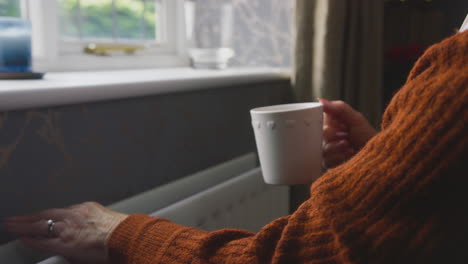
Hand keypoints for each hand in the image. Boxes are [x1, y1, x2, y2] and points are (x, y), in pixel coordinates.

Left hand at [4, 202, 127, 263]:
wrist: (125, 235)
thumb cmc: (124, 231)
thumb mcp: (111, 219)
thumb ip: (99, 221)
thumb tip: (98, 229)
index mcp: (88, 209)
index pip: (63, 211)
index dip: (50, 215)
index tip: (45, 216)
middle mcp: (75, 215)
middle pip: (47, 214)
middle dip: (31, 216)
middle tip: (17, 217)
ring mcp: (68, 228)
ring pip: (40, 224)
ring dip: (24, 225)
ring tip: (12, 225)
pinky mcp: (65, 242)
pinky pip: (42, 241)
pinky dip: (30, 239)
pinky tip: (22, 238)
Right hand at [319, 99, 377, 168]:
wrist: (376, 154)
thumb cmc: (367, 135)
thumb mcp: (355, 118)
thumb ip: (338, 108)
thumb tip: (321, 101)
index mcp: (332, 123)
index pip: (318, 120)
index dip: (327, 123)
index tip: (340, 125)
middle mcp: (328, 136)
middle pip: (319, 135)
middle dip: (333, 136)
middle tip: (346, 135)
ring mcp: (328, 150)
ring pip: (321, 148)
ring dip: (337, 147)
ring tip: (349, 146)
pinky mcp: (330, 162)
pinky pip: (325, 160)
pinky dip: (338, 157)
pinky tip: (347, 155)